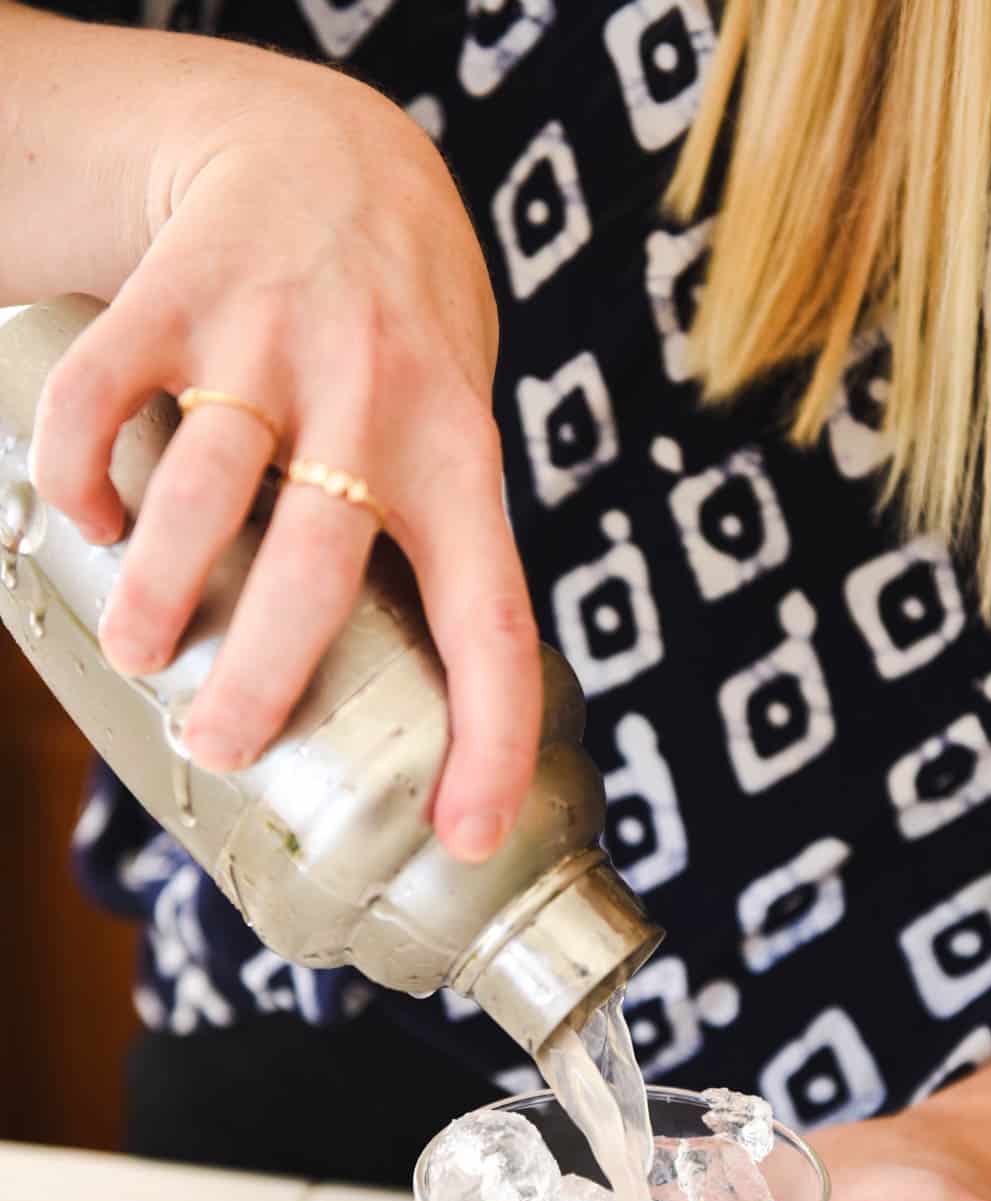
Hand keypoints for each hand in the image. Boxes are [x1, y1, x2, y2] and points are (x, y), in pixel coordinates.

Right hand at [30, 52, 539, 861]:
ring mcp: (272, 345)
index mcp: (461, 460)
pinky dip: (78, 474)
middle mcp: (373, 402)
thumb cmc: (404, 338)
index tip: (468, 837)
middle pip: (315, 569)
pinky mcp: (177, 298)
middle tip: (224, 746)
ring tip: (144, 652)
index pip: (494, 619)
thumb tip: (405, 718)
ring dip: (154, 589)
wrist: (335, 156)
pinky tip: (85, 513)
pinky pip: (102, 400)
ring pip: (199, 490)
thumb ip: (429, 549)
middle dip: (263, 680)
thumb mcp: (456, 431)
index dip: (491, 738)